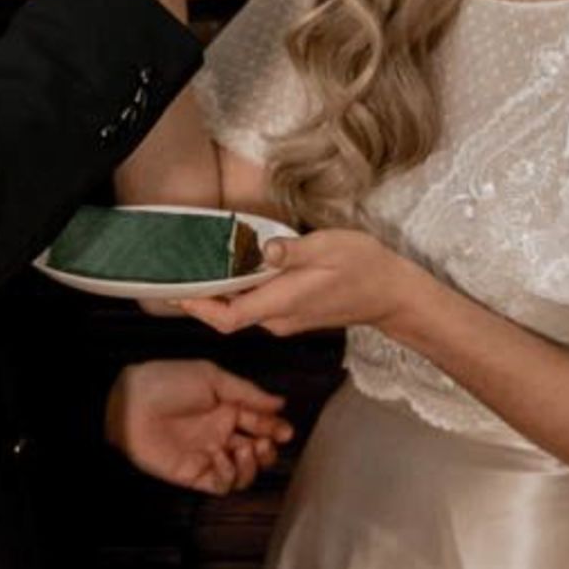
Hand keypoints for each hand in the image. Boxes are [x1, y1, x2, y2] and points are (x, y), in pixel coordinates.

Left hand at [105, 359, 292, 494]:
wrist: (130, 403)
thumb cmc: (168, 382)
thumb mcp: (211, 377)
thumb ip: (247, 393)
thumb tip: (281, 403)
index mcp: (227, 409)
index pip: (260, 424)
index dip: (276, 429)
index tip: (285, 431)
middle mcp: (221, 434)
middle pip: (257, 451)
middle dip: (268, 450)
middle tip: (266, 443)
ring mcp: (208, 456)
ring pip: (243, 472)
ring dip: (253, 465)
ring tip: (247, 449)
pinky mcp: (194, 474)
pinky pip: (222, 484)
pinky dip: (230, 475)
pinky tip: (224, 457)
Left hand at [180, 229, 417, 337]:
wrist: (393, 295)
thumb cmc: (364, 268)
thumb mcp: (329, 248)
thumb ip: (292, 251)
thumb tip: (262, 250)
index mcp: (281, 303)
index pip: (227, 318)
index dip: (198, 308)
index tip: (176, 292)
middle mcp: (278, 318)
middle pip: (228, 315)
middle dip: (202, 297)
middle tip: (180, 270)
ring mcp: (286, 319)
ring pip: (243, 309)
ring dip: (221, 292)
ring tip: (201, 264)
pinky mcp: (294, 313)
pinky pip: (257, 305)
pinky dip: (241, 291)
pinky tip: (237, 267)